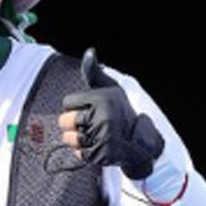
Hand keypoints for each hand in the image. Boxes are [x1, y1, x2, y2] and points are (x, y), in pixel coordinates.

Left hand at [58, 48, 164, 178]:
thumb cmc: (121, 111)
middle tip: (91, 124)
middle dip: (73, 124)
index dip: (76, 106)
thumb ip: (94, 72)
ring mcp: (102, 136)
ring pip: (68, 138)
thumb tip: (90, 52)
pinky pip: (77, 153)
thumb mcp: (110, 88)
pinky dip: (85, 152)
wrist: (141, 141)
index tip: (91, 109)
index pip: (67, 102)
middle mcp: (103, 117)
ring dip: (77, 140)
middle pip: (64, 121)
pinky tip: (97, 146)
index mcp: (102, 99)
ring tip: (93, 135)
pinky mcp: (101, 154)